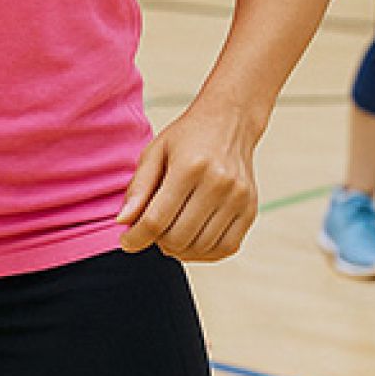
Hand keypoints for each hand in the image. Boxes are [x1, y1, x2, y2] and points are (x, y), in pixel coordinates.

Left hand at [116, 105, 261, 263]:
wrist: (230, 122)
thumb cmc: (187, 138)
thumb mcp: (155, 153)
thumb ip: (138, 188)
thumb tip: (123, 222)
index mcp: (190, 167)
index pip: (156, 219)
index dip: (136, 237)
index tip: (126, 242)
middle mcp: (219, 183)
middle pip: (178, 237)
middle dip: (157, 242)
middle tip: (151, 230)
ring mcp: (239, 199)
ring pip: (201, 248)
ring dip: (179, 249)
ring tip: (170, 233)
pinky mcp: (251, 209)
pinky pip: (226, 248)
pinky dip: (204, 253)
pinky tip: (192, 239)